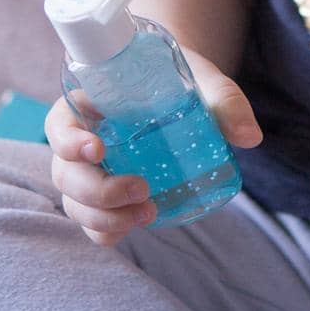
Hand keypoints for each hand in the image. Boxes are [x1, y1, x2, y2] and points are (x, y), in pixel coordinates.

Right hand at [47, 45, 261, 245]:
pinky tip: (134, 227)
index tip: (98, 148)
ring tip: (148, 213)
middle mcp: (82, 141)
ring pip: (76, 204)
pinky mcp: (108, 196)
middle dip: (96, 191)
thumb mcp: (203, 81)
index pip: (59, 124)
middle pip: (66, 175)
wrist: (178, 90)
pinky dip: (107, 230)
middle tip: (140, 189)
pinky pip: (94, 222)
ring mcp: (92, 172)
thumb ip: (225, 101)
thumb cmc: (179, 80)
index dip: (69, 140)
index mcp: (89, 104)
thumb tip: (250, 137)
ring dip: (104, 217)